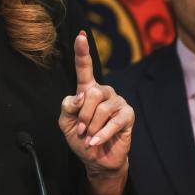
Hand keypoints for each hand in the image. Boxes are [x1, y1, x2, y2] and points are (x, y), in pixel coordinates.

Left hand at [58, 32, 133, 194]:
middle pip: (92, 93)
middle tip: (80, 130)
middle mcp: (104, 92)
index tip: (80, 35)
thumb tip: (80, 97)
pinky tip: (96, 141)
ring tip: (89, 137)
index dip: (82, 51)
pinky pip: (114, 121)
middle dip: (83, 115)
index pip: (85, 68)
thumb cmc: (81, 138)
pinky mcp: (128, 115)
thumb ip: (68, 107)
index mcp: (87, 90)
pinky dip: (102, 133)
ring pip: (102, 108)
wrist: (96, 159)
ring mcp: (118, 102)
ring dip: (91, 127)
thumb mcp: (66, 123)